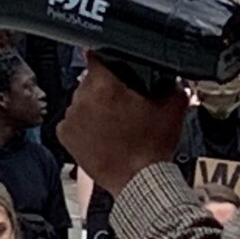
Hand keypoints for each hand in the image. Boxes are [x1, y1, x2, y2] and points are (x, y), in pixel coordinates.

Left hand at [58, 56, 187, 194]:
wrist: (138, 181)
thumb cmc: (151, 147)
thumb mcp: (173, 108)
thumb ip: (174, 85)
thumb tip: (173, 78)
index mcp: (106, 85)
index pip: (98, 57)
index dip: (108, 60)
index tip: (113, 67)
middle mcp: (82, 98)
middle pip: (91, 80)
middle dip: (105, 87)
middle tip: (122, 102)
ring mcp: (71, 117)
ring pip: (81, 100)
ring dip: (93, 106)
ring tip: (113, 122)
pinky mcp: (65, 135)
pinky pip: (72, 120)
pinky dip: (83, 124)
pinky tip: (101, 133)